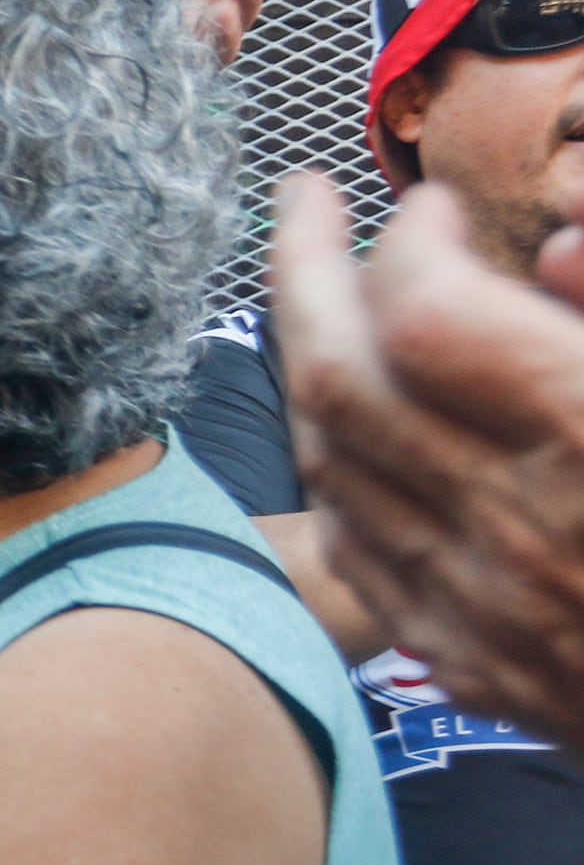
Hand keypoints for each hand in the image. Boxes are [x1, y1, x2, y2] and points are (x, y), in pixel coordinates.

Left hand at [271, 172, 583, 744]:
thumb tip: (558, 250)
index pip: (429, 318)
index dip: (411, 243)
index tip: (432, 205)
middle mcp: (520, 525)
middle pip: (343, 381)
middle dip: (305, 275)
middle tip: (306, 204)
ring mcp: (481, 602)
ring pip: (333, 462)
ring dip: (315, 364)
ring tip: (325, 298)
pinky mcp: (471, 659)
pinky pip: (356, 546)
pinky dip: (341, 463)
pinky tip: (356, 418)